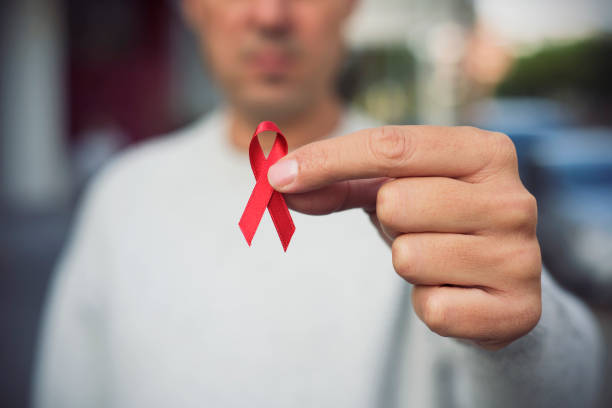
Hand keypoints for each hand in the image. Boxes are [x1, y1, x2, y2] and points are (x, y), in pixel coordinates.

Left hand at [268, 126, 541, 349]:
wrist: (497, 284)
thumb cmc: (438, 221)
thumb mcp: (394, 187)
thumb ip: (338, 180)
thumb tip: (280, 182)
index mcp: (485, 151)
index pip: (391, 146)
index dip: (326, 160)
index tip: (277, 177)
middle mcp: (514, 198)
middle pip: (395, 202)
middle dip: (389, 221)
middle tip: (417, 228)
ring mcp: (521, 256)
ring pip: (409, 257)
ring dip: (409, 264)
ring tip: (439, 260)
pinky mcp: (517, 310)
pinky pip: (432, 308)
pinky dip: (429, 304)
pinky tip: (455, 293)